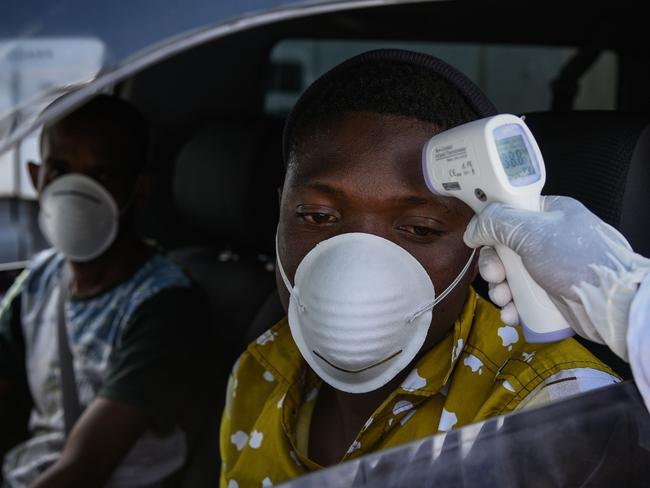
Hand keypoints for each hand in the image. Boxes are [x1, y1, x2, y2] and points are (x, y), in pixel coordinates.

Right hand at [464, 195, 649, 359]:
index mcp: (549, 212)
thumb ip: (497, 223)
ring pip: (510, 274)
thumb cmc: (579, 261)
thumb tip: (473, 229)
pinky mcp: (551, 292)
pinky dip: (513, 305)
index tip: (478, 240)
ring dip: (500, 289)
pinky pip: (522, 295)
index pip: (509, 212)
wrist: (612, 304)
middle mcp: (549, 238)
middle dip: (494, 266)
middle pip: (504, 247)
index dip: (491, 227)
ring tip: (504, 300)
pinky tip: (512, 313)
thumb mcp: (532, 232)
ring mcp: (550, 266)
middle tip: (495, 276)